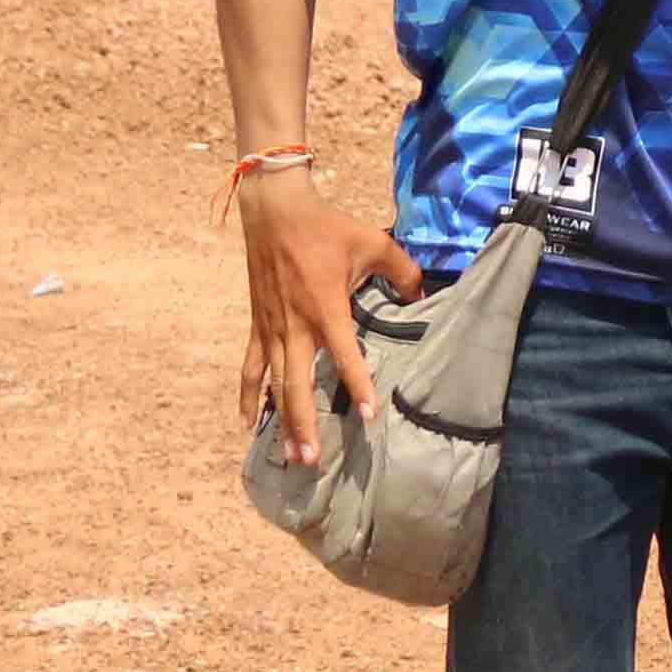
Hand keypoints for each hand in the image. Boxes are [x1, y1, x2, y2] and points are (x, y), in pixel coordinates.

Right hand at [237, 174, 422, 463]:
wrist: (275, 211)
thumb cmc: (327, 228)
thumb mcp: (373, 243)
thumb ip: (403, 271)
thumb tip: (422, 296)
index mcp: (325, 307)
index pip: (344, 355)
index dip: (358, 385)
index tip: (369, 417)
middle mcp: (296, 325)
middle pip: (298, 384)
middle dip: (305, 423)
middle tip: (314, 459)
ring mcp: (272, 328)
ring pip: (275, 384)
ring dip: (282, 420)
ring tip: (292, 454)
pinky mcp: (257, 325)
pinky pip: (251, 367)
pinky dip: (249, 396)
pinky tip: (249, 423)